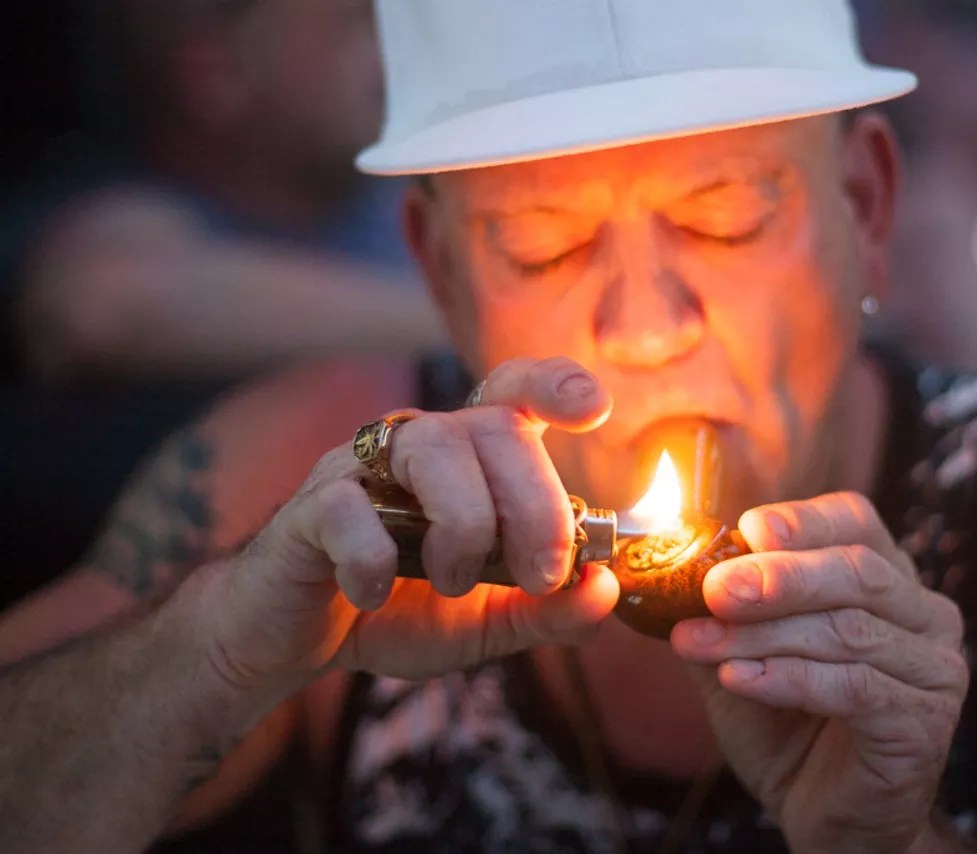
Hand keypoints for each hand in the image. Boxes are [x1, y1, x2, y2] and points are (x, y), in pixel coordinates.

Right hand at [195, 357, 620, 708]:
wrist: (298, 640)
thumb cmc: (399, 612)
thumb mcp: (490, 624)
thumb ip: (551, 611)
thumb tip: (607, 589)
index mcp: (472, 460)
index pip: (516, 390)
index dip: (556, 386)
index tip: (595, 411)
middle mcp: (420, 445)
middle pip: (494, 427)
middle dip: (535, 505)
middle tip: (540, 575)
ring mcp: (362, 468)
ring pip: (431, 449)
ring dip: (463, 525)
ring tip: (455, 582)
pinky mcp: (309, 506)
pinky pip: (349, 508)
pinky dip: (372, 560)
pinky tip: (371, 595)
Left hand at [670, 493, 967, 853]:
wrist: (830, 820)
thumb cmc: (792, 730)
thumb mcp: (744, 657)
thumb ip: (721, 615)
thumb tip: (673, 574)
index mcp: (888, 580)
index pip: (856, 521)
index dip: (802, 521)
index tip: (744, 529)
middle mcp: (925, 615)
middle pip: (857, 571)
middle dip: (777, 577)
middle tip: (714, 589)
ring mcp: (935, 668)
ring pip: (847, 630)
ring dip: (763, 636)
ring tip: (702, 644)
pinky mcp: (924, 721)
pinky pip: (854, 687)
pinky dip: (789, 679)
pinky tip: (740, 681)